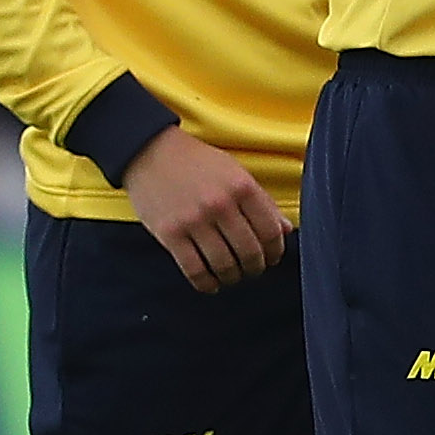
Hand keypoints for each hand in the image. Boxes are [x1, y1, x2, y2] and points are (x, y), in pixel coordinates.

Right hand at [125, 126, 287, 292]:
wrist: (149, 151)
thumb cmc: (196, 162)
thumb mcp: (236, 172)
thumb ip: (262, 201)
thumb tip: (286, 229)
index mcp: (242, 187)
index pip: (270, 231)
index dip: (276, 250)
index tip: (273, 257)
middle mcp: (220, 205)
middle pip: (250, 251)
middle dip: (256, 267)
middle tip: (254, 269)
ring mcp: (194, 221)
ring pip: (224, 264)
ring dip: (233, 277)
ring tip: (233, 276)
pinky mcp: (169, 234)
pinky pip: (194, 269)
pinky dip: (206, 283)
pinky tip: (211, 283)